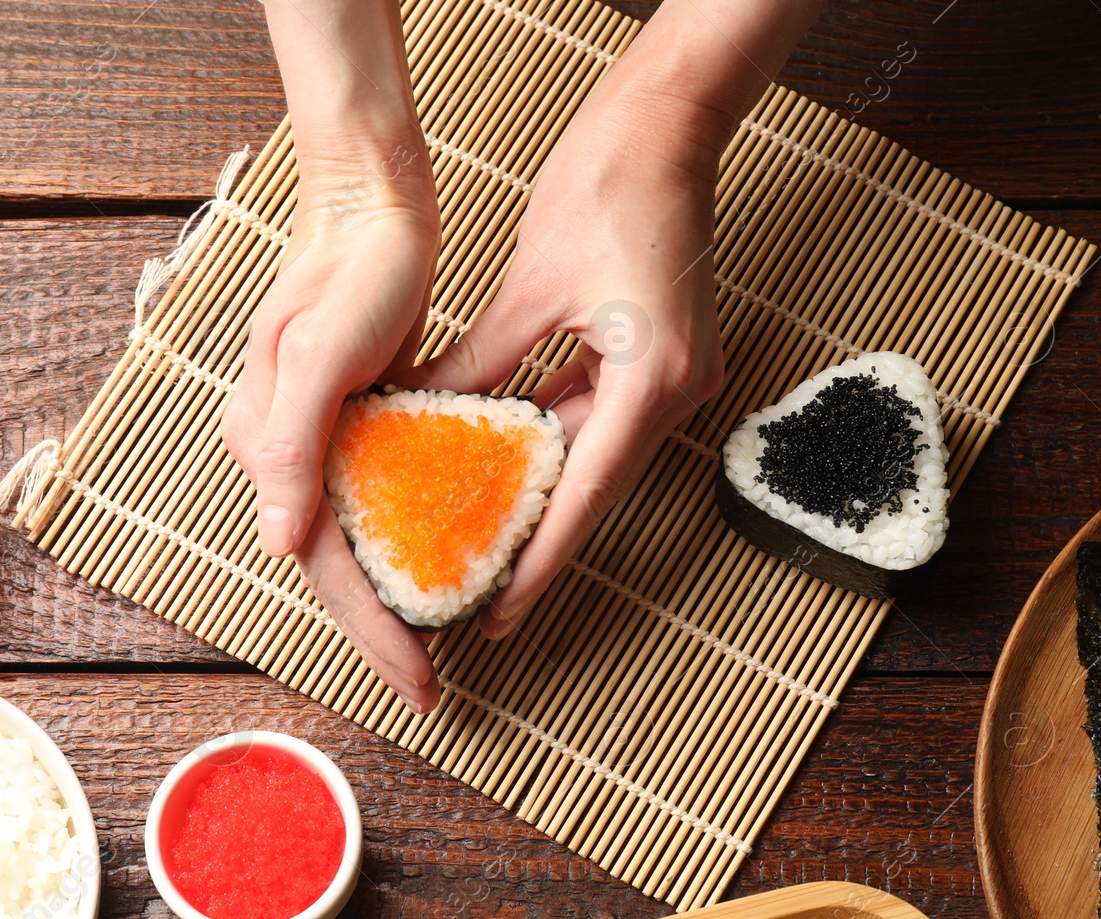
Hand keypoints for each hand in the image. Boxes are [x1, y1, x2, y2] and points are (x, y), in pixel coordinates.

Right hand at [221, 195, 443, 710]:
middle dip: (381, 632)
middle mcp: (286, 455)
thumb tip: (281, 544)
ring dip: (392, 594)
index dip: (371, 630)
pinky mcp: (354, 421)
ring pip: (355, 541)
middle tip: (430, 687)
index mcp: (271, 447)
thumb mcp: (321, 352)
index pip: (325, 565)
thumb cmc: (352, 268)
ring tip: (436, 643)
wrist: (370, 201)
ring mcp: (319, 441)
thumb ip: (292, 447)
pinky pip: (377, 501)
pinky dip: (405, 541)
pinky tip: (440, 561)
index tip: (419, 682)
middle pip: (337, 567)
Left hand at [399, 83, 724, 640]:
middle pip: (594, 486)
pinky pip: (601, 416)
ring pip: (594, 454)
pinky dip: (553, 439)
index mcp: (652, 380)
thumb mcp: (530, 288)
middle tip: (480, 593)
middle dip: (536, 539)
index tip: (500, 612)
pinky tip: (505, 467)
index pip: (586, 495)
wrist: (669, 124)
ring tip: (483, 543)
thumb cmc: (610, 185)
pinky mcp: (659, 357)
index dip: (540, 561)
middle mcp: (676, 390)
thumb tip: (425, 415)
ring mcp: (674, 375)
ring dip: (542, 493)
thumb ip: (484, 364)